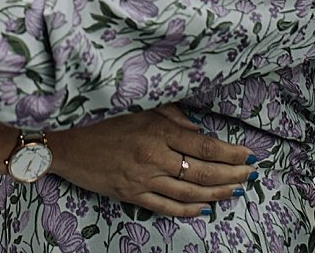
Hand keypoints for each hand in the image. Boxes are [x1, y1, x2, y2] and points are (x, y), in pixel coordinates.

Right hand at [48, 105, 254, 217]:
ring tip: (234, 191)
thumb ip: (170, 115)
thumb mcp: (137, 107)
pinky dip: (187, 209)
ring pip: (188, 192)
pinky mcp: (131, 194)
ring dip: (215, 193)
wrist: (65, 142)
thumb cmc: (100, 119)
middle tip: (249, 175)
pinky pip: (165, 207)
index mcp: (156, 131)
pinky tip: (203, 207)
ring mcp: (142, 179)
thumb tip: (198, 129)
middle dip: (230, 175)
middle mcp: (153, 157)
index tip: (248, 155)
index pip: (202, 146)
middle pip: (201, 171)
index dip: (229, 153)